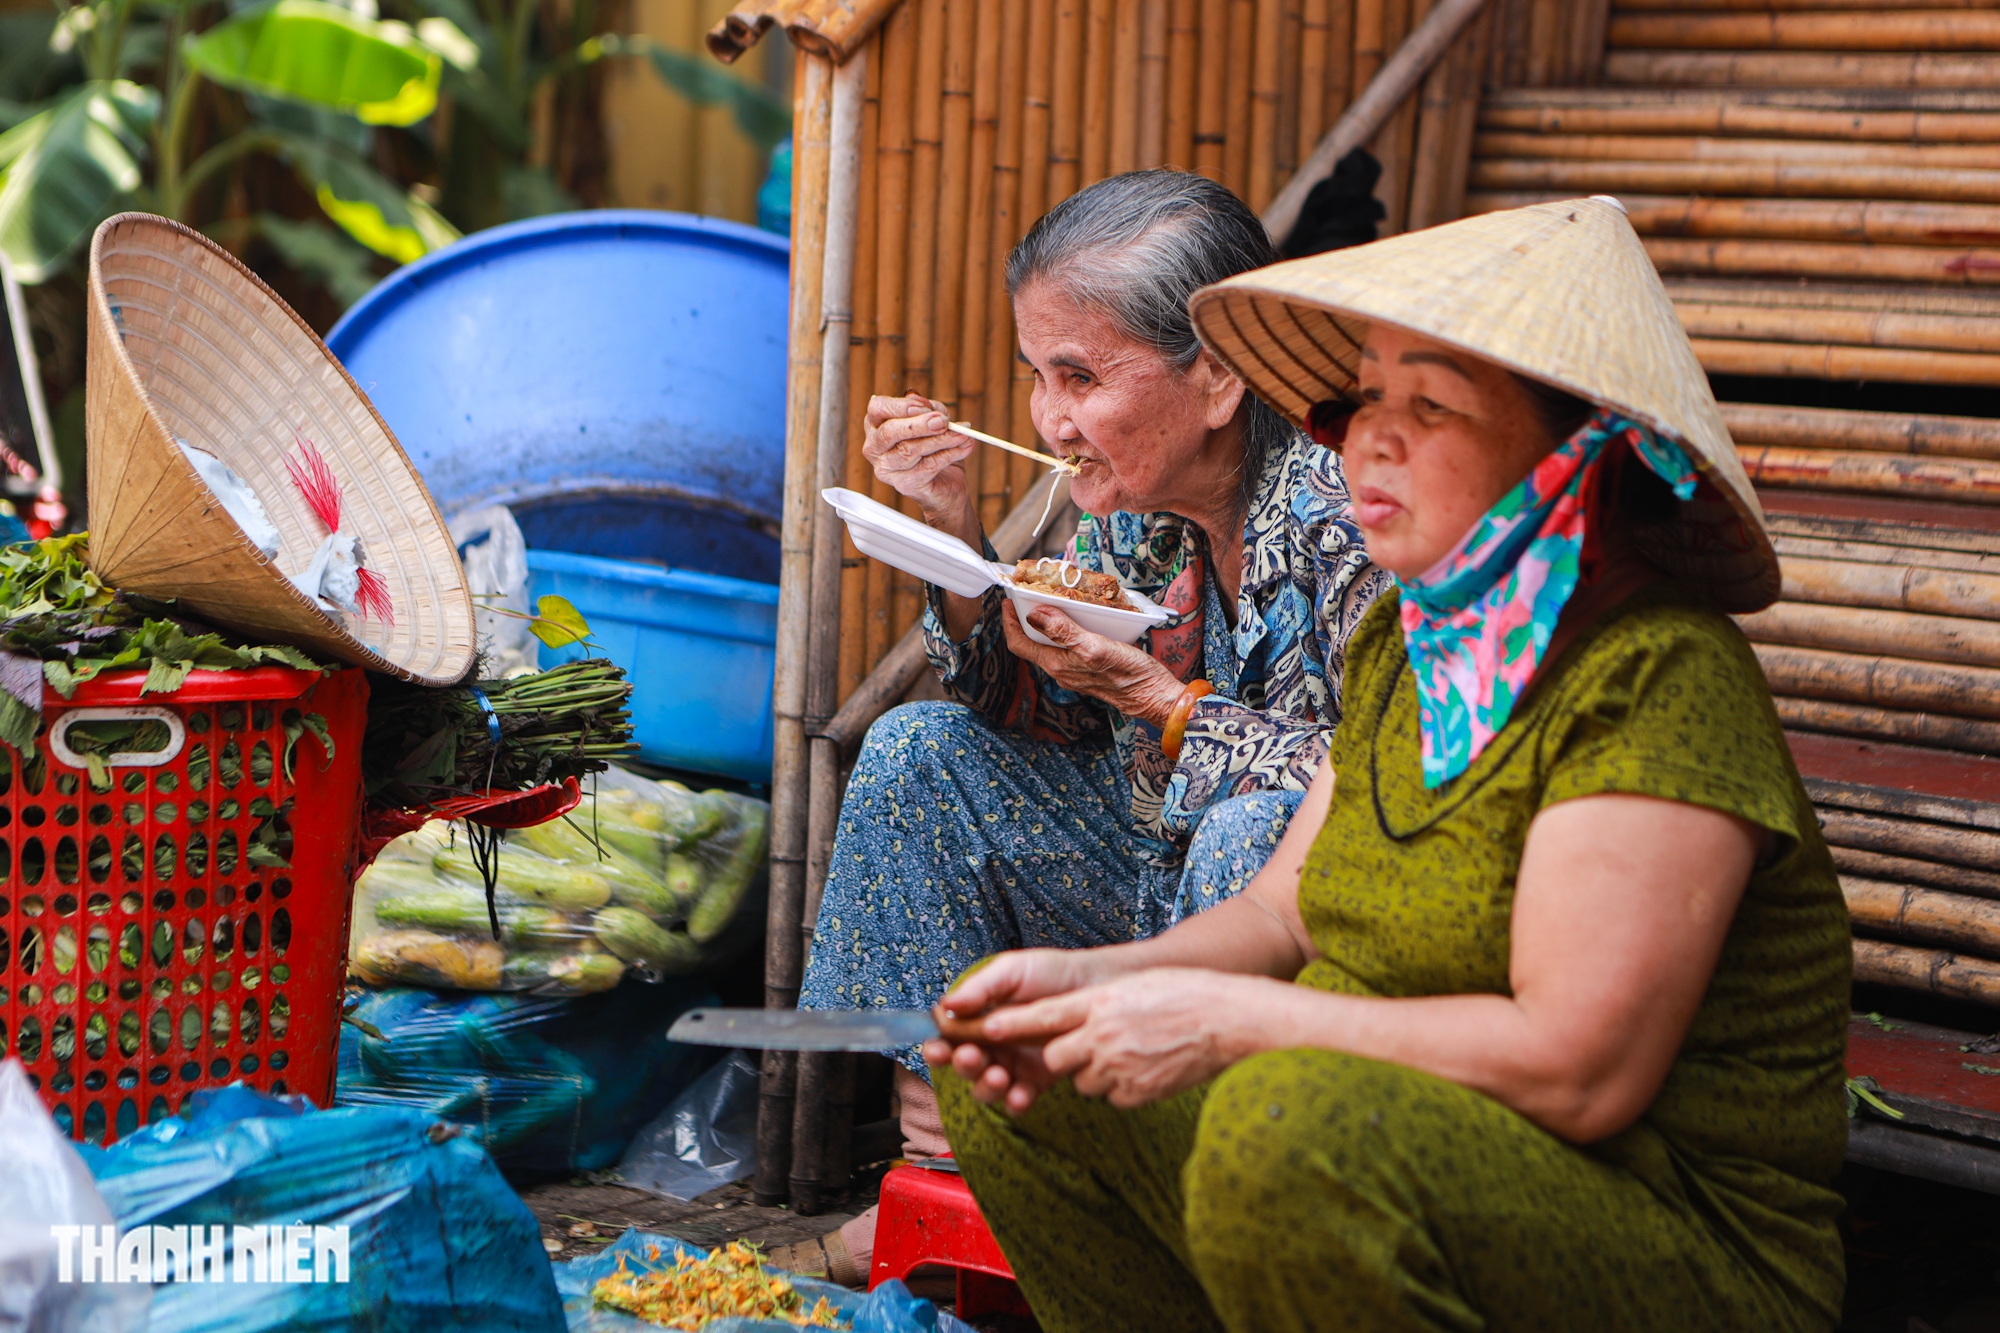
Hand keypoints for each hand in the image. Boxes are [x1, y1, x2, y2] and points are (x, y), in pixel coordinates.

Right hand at [862, 392, 977, 542]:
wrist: (947, 482)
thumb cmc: (935, 446)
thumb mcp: (934, 419)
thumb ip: (927, 409)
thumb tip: (925, 405)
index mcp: (877, 426)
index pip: (878, 408)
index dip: (900, 406)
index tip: (925, 406)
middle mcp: (875, 448)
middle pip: (889, 432)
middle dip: (919, 425)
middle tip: (943, 421)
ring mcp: (887, 469)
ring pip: (910, 450)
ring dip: (941, 439)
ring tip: (963, 434)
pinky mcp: (905, 485)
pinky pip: (928, 466)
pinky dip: (950, 454)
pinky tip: (965, 446)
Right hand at [920, 948, 1120, 1115]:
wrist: (1095, 986)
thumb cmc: (1051, 974)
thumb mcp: (1012, 971)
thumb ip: (980, 988)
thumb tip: (946, 1006)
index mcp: (976, 1019)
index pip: (946, 1039)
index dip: (936, 1047)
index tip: (937, 1048)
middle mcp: (990, 1045)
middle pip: (963, 1066)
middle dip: (962, 1065)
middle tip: (971, 1057)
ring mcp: (1013, 1066)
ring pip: (986, 1088)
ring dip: (985, 1087)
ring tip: (998, 1076)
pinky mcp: (1037, 1081)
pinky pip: (1019, 1100)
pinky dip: (1015, 1102)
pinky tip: (1020, 1095)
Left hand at [931, 968, 1275, 1113]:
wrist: (1229, 1021)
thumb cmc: (1186, 996)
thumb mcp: (1135, 988)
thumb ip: (1100, 1004)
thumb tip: (1075, 1019)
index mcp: (1101, 1003)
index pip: (1043, 1017)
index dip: (1011, 1025)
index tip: (985, 1028)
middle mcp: (1103, 1035)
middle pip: (1056, 1058)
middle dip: (1064, 1056)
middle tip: (1088, 1046)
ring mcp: (1118, 1067)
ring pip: (1084, 1080)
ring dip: (1096, 1072)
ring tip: (1133, 1053)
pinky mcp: (1135, 1094)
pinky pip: (1112, 1096)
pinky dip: (1122, 1088)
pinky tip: (1149, 1070)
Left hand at [999, 600, 1185, 724]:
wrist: (1154, 697)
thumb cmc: (1129, 674)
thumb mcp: (1095, 647)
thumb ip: (1064, 632)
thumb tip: (1035, 614)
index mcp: (1057, 665)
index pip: (1020, 644)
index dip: (1009, 622)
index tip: (1008, 601)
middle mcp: (1062, 671)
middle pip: (1033, 644)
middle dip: (1026, 620)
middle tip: (1028, 596)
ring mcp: (1075, 672)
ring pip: (1050, 646)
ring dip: (1046, 625)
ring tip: (1051, 603)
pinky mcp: (1090, 671)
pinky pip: (1068, 649)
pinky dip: (1065, 632)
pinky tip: (1078, 621)